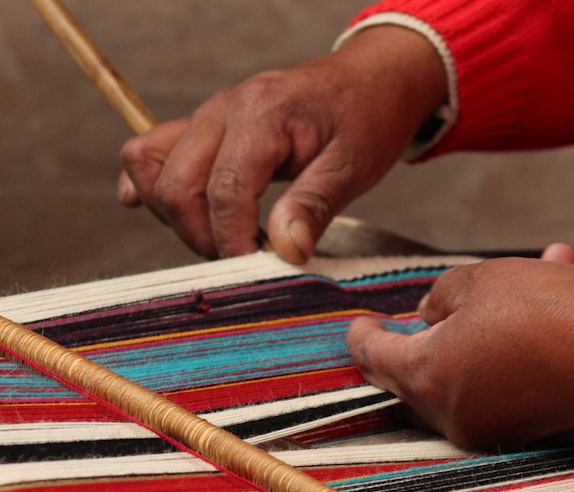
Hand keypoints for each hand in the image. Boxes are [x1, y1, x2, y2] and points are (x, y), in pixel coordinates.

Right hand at [118, 26, 446, 262]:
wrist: (366, 82)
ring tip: (222, 239)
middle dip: (202, 236)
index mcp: (262, 114)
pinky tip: (160, 212)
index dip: (234, 240)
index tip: (257, 269)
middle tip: (244, 261)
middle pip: (176, 185)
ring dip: (175, 216)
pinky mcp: (201, 125)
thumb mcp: (352, 166)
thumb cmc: (364, 120)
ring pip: (151, 168)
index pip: (226, 190)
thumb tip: (285, 252)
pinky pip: (150, 151)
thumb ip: (314, 206)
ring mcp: (206, 115)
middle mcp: (222, 109)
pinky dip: (148, 185)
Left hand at [347, 250, 573, 448]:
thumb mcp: (483, 280)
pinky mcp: (535, 434)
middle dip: (422, 342)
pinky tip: (553, 307)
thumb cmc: (551, 312)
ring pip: (470, 378)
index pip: (374, 358)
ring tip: (524, 282)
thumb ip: (441, 297)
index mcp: (429, 378)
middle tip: (424, 318)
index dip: (362, 336)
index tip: (359, 324)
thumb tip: (428, 316)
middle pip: (418, 379)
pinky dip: (517, 356)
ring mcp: (496, 431)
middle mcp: (456, 417)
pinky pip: (510, 388)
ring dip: (485, 336)